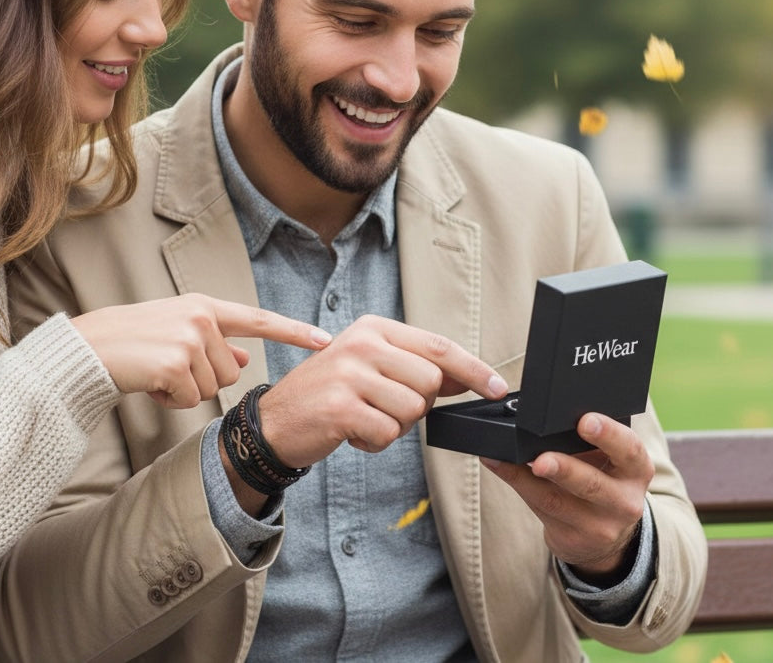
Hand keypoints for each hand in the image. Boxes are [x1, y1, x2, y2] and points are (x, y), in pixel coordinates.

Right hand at [71, 293, 330, 407]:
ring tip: (155, 371)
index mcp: (205, 307)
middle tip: (166, 366)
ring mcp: (189, 338)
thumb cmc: (133, 343)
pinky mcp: (175, 362)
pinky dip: (169, 400)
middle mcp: (201, 317)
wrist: (89, 349)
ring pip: (211, 389)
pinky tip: (148, 382)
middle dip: (200, 380)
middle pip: (230, 373)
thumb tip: (244, 361)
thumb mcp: (177, 335)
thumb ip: (214, 345)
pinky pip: (189, 399)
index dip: (294, 332)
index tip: (326, 340)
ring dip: (183, 391)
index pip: (259, 320)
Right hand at [258, 314, 507, 468]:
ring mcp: (349, 375)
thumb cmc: (328, 393)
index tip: (498, 388)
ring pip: (412, 410)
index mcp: (373, 328)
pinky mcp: (340, 408)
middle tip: (385, 407)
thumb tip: (467, 379)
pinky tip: (352, 432)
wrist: (274, 421)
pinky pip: (387, 434)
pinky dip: (375, 443)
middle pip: (431, 382)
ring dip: (394, 426)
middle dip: (418, 405)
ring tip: (365, 418)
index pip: (438, 347)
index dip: (474, 369)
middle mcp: (361, 344)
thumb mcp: (368, 364)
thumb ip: (412, 365)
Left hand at [481, 413, 653, 578]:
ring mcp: (600, 526)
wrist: (605, 534)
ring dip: (526, 479)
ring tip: (504, 459)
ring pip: (557, 500)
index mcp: (636, 470)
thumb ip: (588, 439)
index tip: (585, 420)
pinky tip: (498, 466)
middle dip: (564, 468)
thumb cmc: (601, 478)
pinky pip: (539, 508)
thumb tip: (544, 410)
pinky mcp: (573, 539)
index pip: (629, 450)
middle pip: (592, 484)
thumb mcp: (609, 459)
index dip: (608, 434)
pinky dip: (516, 484)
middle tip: (541, 457)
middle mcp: (624, 501)